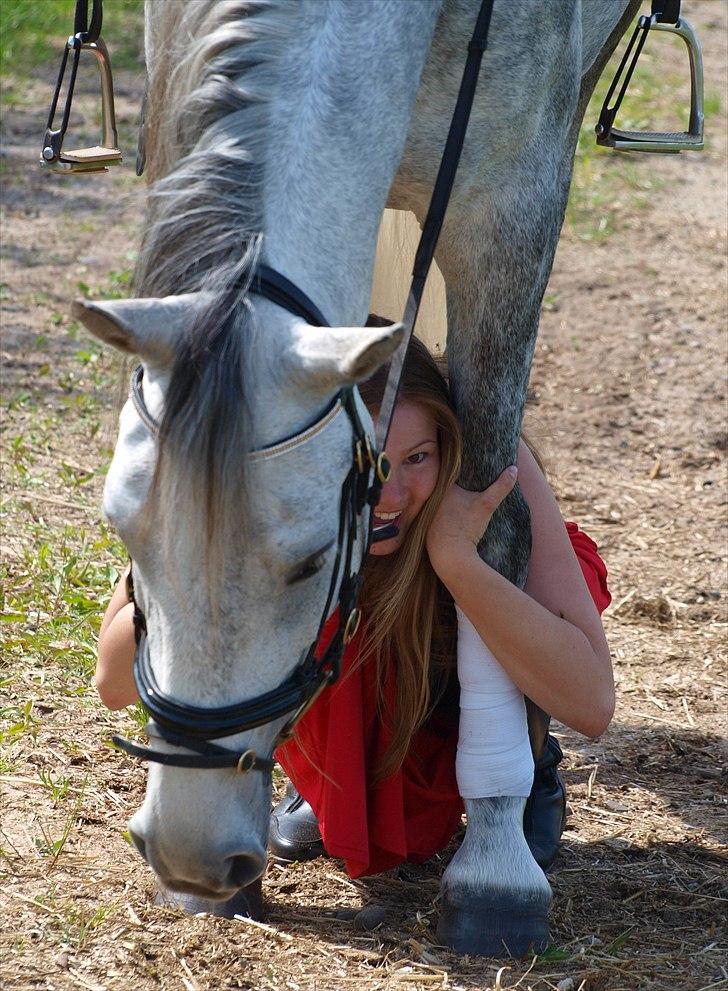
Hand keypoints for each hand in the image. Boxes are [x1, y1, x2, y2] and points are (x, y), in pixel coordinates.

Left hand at [426, 466, 517, 580]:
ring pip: (437, 503)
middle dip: (451, 486)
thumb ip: (500, 486)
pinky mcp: (426, 529)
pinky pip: (435, 518)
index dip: (458, 470)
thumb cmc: (466, 527)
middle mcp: (430, 499)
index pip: (449, 473)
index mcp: (442, 489)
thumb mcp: (487, 504)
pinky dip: (442, 518)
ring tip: (458, 503)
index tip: (468, 469)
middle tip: (465, 485)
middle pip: (442, 488)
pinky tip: (451, 521)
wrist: (451, 555)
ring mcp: (426, 515)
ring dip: (445, 503)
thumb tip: (514, 469)